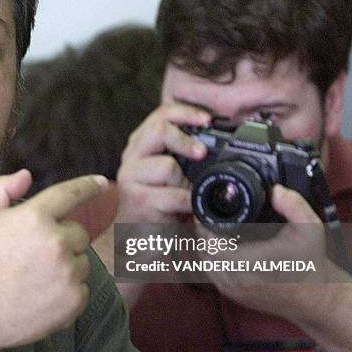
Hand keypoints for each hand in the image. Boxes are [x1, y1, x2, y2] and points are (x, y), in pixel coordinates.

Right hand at [0, 170, 107, 351]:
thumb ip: (1, 187)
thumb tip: (27, 175)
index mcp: (35, 217)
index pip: (71, 194)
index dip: (89, 186)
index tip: (101, 183)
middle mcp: (57, 243)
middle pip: (79, 232)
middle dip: (62, 237)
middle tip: (33, 253)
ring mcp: (68, 274)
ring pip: (82, 261)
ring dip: (66, 264)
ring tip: (35, 276)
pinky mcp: (74, 301)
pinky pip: (82, 287)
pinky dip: (68, 289)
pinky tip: (42, 294)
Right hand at [114, 103, 210, 222]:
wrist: (138, 239)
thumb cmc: (162, 204)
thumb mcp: (175, 174)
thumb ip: (187, 154)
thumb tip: (220, 137)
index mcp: (143, 144)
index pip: (161, 115)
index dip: (186, 113)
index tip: (208, 119)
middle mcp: (132, 156)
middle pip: (159, 129)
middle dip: (186, 139)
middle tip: (202, 152)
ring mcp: (131, 177)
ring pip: (168, 166)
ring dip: (187, 182)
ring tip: (187, 196)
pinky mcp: (137, 200)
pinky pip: (173, 196)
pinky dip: (189, 204)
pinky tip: (188, 211)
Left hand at [208, 185, 342, 322]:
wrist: (315, 297)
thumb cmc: (310, 262)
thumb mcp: (310, 228)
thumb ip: (294, 205)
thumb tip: (275, 190)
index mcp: (251, 264)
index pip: (210, 244)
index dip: (204, 225)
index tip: (206, 210)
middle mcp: (238, 281)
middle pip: (203, 251)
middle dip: (203, 232)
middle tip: (207, 214)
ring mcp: (233, 291)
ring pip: (205, 262)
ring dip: (206, 244)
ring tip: (213, 227)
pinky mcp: (233, 296)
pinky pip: (212, 273)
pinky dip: (212, 257)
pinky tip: (220, 244)